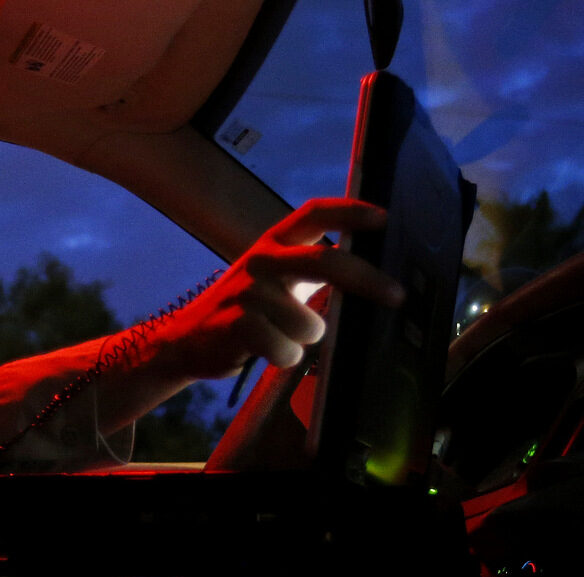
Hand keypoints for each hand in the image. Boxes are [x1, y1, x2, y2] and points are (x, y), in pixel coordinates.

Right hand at [154, 198, 404, 378]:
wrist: (186, 340)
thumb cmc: (243, 311)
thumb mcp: (273, 278)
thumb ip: (311, 269)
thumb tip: (370, 276)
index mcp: (273, 243)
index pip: (314, 213)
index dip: (351, 211)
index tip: (385, 219)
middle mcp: (261, 260)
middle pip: (325, 261)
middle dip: (367, 279)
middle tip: (397, 296)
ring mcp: (247, 291)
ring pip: (310, 324)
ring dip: (306, 340)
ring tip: (283, 338)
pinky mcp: (237, 324)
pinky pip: (285, 348)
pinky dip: (285, 358)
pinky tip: (268, 353)